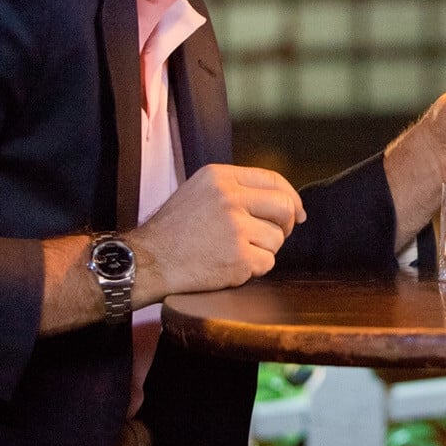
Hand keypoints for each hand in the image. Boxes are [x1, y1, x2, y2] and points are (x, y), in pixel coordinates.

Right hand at [126, 163, 305, 300]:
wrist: (147, 262)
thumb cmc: (173, 230)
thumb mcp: (199, 191)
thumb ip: (235, 190)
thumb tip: (284, 202)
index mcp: (220, 176)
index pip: (272, 179)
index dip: (291, 197)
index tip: (297, 213)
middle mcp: (230, 198)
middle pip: (284, 207)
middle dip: (286, 224)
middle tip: (276, 236)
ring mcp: (235, 228)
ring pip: (277, 238)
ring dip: (264, 250)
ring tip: (237, 252)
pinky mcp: (238, 258)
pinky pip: (267, 263)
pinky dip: (254, 269)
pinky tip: (231, 266)